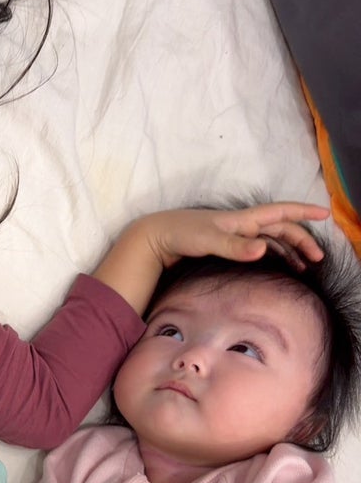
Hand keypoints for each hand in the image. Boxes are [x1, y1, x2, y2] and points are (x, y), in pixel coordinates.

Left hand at [93, 200, 328, 313]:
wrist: (157, 238)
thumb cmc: (182, 235)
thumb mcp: (209, 240)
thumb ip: (235, 246)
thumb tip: (263, 249)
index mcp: (242, 220)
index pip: (280, 213)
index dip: (303, 213)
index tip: (325, 214)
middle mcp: (241, 225)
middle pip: (280, 229)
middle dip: (301, 241)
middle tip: (317, 260)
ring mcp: (234, 235)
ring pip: (270, 240)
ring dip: (288, 251)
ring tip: (302, 269)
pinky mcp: (225, 245)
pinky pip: (257, 248)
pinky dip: (271, 255)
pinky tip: (274, 266)